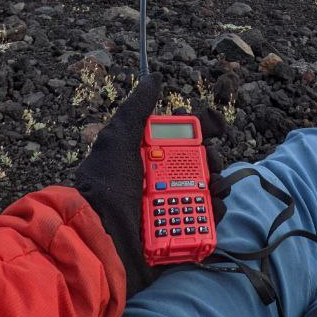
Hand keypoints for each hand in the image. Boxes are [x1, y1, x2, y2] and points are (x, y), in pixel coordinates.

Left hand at [74, 77, 229, 299]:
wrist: (98, 239)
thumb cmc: (105, 187)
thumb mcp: (117, 140)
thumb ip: (137, 109)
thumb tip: (156, 78)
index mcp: (149, 156)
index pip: (184, 136)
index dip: (204, 128)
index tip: (217, 127)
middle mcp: (162, 180)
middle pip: (202, 163)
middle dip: (214, 159)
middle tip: (212, 165)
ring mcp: (172, 207)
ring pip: (209, 191)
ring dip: (218, 186)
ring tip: (213, 189)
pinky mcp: (179, 233)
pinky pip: (206, 221)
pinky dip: (214, 214)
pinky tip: (211, 209)